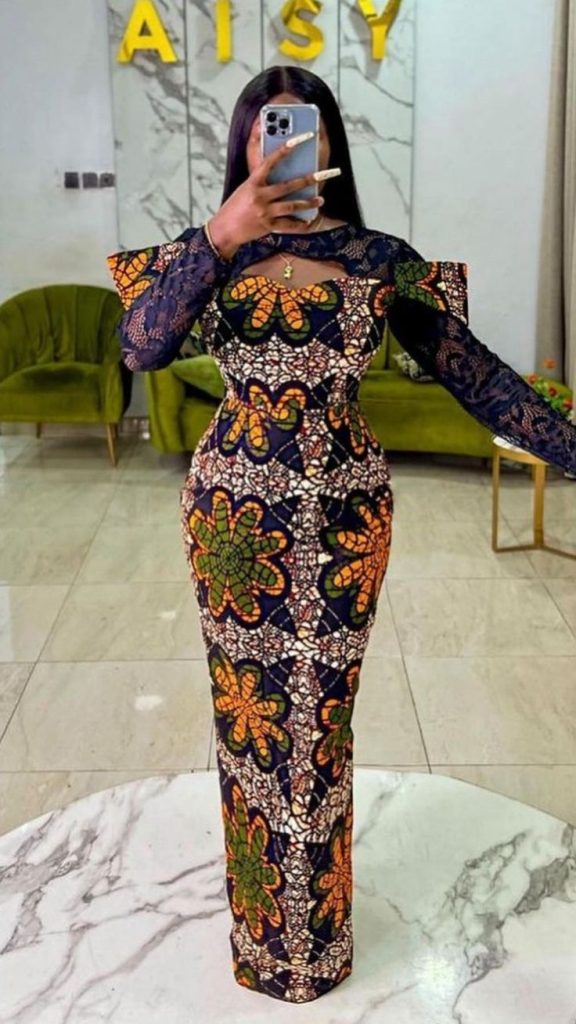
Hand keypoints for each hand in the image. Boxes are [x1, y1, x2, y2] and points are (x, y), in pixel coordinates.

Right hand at [207, 133, 333, 258]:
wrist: (224, 230)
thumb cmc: (234, 207)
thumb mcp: (244, 188)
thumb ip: (261, 182)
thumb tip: (281, 176)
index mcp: (252, 182)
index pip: (271, 161)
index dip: (286, 148)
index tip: (301, 139)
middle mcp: (260, 196)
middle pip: (289, 186)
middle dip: (308, 180)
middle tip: (323, 174)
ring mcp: (264, 212)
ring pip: (292, 206)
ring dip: (309, 203)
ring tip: (321, 199)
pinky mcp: (268, 226)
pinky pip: (288, 225)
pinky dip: (300, 224)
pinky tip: (310, 221)